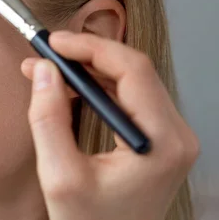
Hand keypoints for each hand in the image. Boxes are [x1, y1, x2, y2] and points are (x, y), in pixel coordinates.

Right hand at [21, 31, 198, 219]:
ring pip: (131, 80)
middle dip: (86, 55)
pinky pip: (129, 97)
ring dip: (89, 69)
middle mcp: (176, 135)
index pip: (132, 70)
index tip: (54, 43)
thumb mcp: (59, 176)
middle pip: (134, 70)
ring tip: (50, 69)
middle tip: (47, 52)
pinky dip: (98, 86)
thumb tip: (42, 70)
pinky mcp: (158, 139)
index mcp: (161, 143)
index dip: (90, 48)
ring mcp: (170, 137)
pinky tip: (70, 86)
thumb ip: (48, 119)